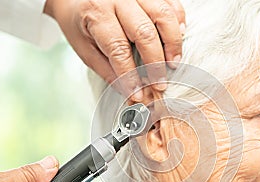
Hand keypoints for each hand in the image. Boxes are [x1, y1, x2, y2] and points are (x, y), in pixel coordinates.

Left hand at [44, 0, 185, 101]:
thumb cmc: (80, 23)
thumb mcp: (84, 48)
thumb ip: (107, 70)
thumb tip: (129, 92)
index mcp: (96, 14)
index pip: (118, 49)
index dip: (131, 75)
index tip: (138, 94)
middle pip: (145, 33)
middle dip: (155, 63)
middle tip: (160, 84)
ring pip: (163, 15)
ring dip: (173, 43)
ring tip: (173, 63)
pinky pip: (171, 3)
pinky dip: (179, 20)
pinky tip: (179, 36)